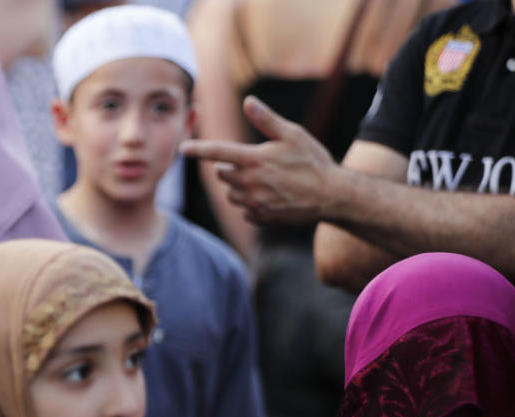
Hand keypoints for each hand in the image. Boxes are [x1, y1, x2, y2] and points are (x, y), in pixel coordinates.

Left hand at [179, 95, 338, 226]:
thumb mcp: (293, 134)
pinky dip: (251, 203)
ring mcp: (253, 202)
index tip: (183, 149)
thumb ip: (267, 120)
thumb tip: (248, 102)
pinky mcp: (259, 217)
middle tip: (256, 162)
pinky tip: (270, 196)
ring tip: (265, 180)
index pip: (217, 152)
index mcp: (253, 160)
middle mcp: (249, 183)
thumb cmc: (312, 161)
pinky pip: (244, 209)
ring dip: (239, 186)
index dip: (198, 149)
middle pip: (222, 174)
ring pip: (231, 193)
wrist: (331, 196)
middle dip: (231, 167)